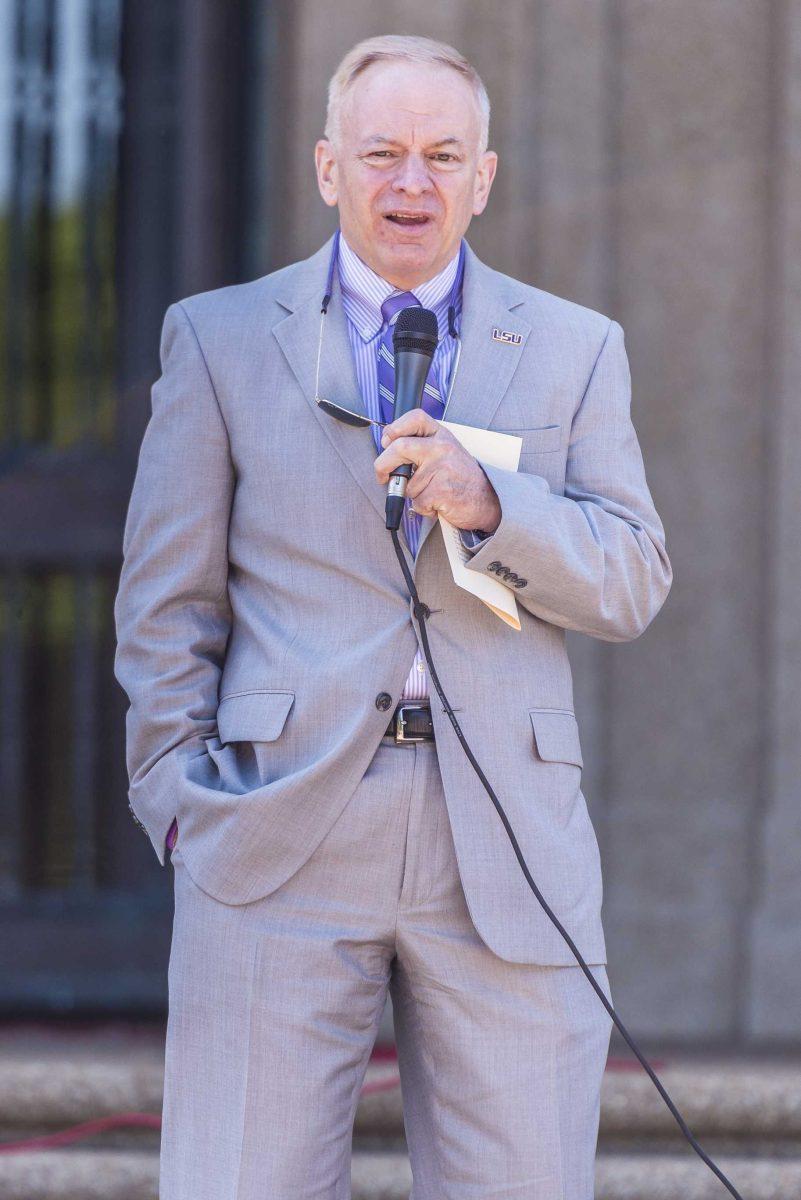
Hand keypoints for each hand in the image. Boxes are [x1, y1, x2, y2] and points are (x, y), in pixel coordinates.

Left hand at [373, 409, 500, 532]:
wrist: (487, 500)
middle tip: (381, 476)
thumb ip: (421, 447)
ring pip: (406, 484)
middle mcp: (442, 447)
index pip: (414, 418)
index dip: (394, 428)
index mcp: (441, 435)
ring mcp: (442, 468)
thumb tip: (388, 448)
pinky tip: (438, 503)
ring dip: (413, 495)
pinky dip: (423, 508)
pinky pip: (416, 502)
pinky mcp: (440, 490)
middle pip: (399, 447)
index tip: (386, 442)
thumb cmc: (462, 478)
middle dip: (382, 465)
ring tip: (433, 492)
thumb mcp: (446, 452)